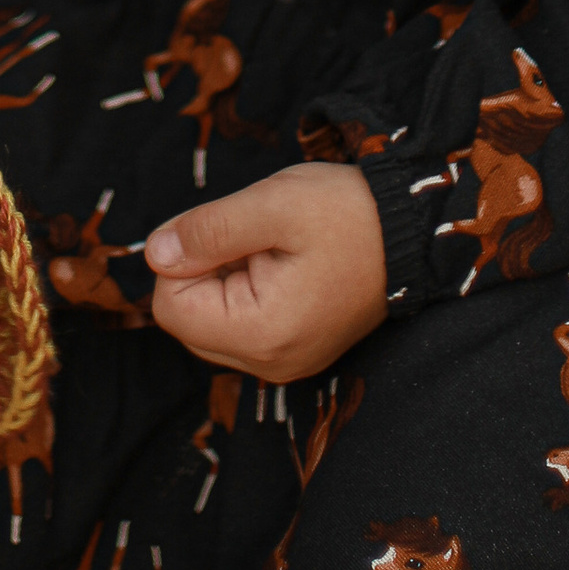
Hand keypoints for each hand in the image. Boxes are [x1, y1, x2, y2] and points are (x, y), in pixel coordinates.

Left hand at [144, 164, 388, 383]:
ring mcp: (283, 363)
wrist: (414, 231)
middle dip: (203, 271)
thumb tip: (154, 254)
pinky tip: (282, 266)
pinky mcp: (294, 352)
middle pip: (186, 319)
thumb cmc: (347, 213)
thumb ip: (206, 230)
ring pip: (209, 322)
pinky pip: (239, 326)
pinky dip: (245, 290)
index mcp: (262, 335)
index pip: (169, 306)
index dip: (184, 257)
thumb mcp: (272, 204)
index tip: (231, 231)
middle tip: (256, 240)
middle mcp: (270, 365)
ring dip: (224, 279)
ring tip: (273, 251)